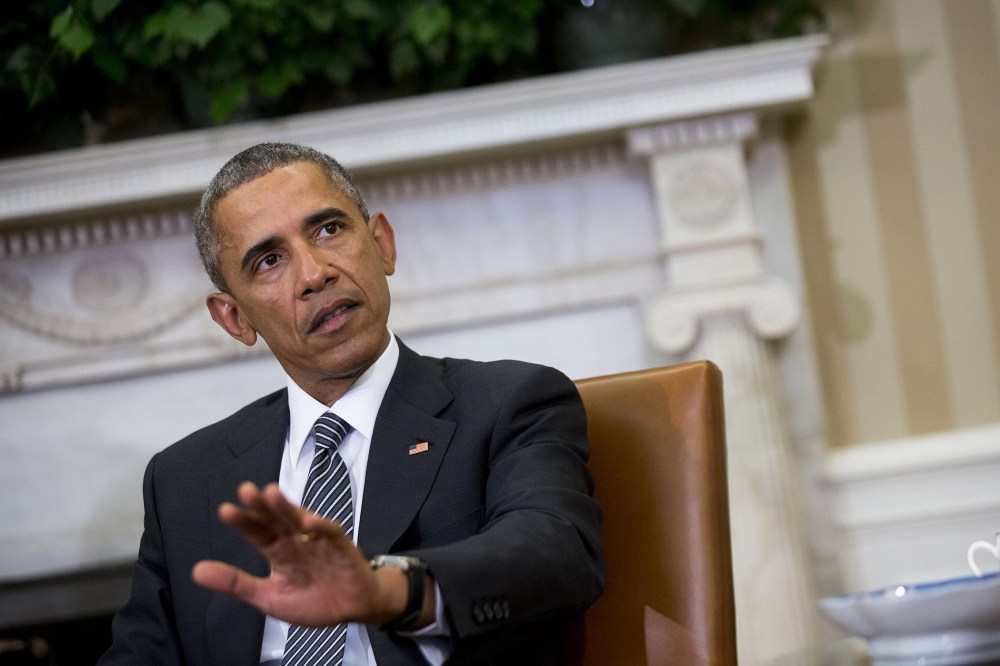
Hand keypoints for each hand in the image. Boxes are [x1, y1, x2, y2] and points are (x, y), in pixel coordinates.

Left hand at [191, 481, 407, 626]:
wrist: (352, 609)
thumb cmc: (313, 600)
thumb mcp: (268, 596)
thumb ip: (235, 583)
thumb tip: (196, 570)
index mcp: (278, 551)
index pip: (257, 532)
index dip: (243, 522)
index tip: (226, 510)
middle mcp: (296, 539)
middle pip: (276, 518)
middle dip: (262, 504)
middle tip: (246, 490)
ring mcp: (318, 539)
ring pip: (299, 518)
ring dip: (287, 507)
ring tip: (271, 493)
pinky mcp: (340, 544)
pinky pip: (329, 531)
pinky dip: (319, 526)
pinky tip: (306, 522)